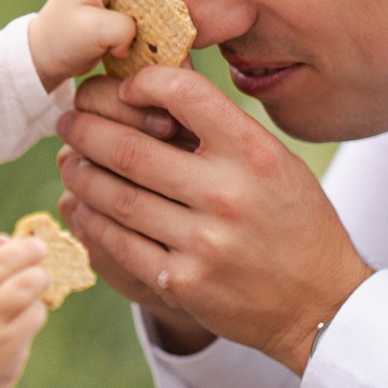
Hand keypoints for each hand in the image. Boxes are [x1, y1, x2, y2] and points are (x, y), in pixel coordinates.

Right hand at [0, 232, 51, 387]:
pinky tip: (34, 310)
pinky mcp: (7, 345)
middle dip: (23, 250)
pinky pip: (33, 314)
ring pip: (21, 287)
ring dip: (38, 276)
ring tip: (42, 276)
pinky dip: (39, 307)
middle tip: (38, 247)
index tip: (2, 239)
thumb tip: (11, 241)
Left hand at [26, 0, 149, 89]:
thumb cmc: (61, 41)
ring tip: (137, 39)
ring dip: (138, 21)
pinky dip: (130, 32)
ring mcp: (99, 3)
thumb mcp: (95, 32)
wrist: (39, 61)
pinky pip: (125, 19)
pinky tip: (128, 46)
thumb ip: (123, 27)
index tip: (149, 2)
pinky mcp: (102, 19)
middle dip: (144, 3)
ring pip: (132, 3)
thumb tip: (133, 37)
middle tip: (146, 26)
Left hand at [57, 64, 367, 371]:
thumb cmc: (296, 224)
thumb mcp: (278, 164)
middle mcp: (227, 193)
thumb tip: (161, 90)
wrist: (320, 304)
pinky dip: (92, 222)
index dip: (143, 83)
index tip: (124, 89)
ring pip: (118, 198)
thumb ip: (226, 132)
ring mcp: (203, 241)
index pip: (185, 93)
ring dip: (83, 176)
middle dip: (88, 131)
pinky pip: (120, 243)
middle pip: (132, 149)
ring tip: (70, 162)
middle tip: (67, 122)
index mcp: (253, 152)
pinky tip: (81, 208)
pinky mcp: (182, 282)